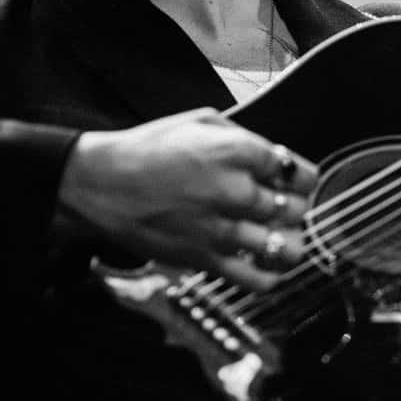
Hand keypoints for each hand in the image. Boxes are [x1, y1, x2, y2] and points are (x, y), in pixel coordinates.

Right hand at [54, 107, 319, 290]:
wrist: (98, 184)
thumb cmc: (146, 149)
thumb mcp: (199, 121)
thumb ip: (244, 137)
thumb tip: (274, 158)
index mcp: (239, 151)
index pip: (301, 174)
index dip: (299, 179)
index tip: (291, 182)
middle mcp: (236, 190)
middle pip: (296, 210)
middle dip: (291, 208)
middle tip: (278, 207)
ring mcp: (222, 229)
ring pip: (285, 247)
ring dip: (286, 242)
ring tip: (276, 236)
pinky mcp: (206, 259)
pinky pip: (258, 279)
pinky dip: (271, 276)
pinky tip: (265, 265)